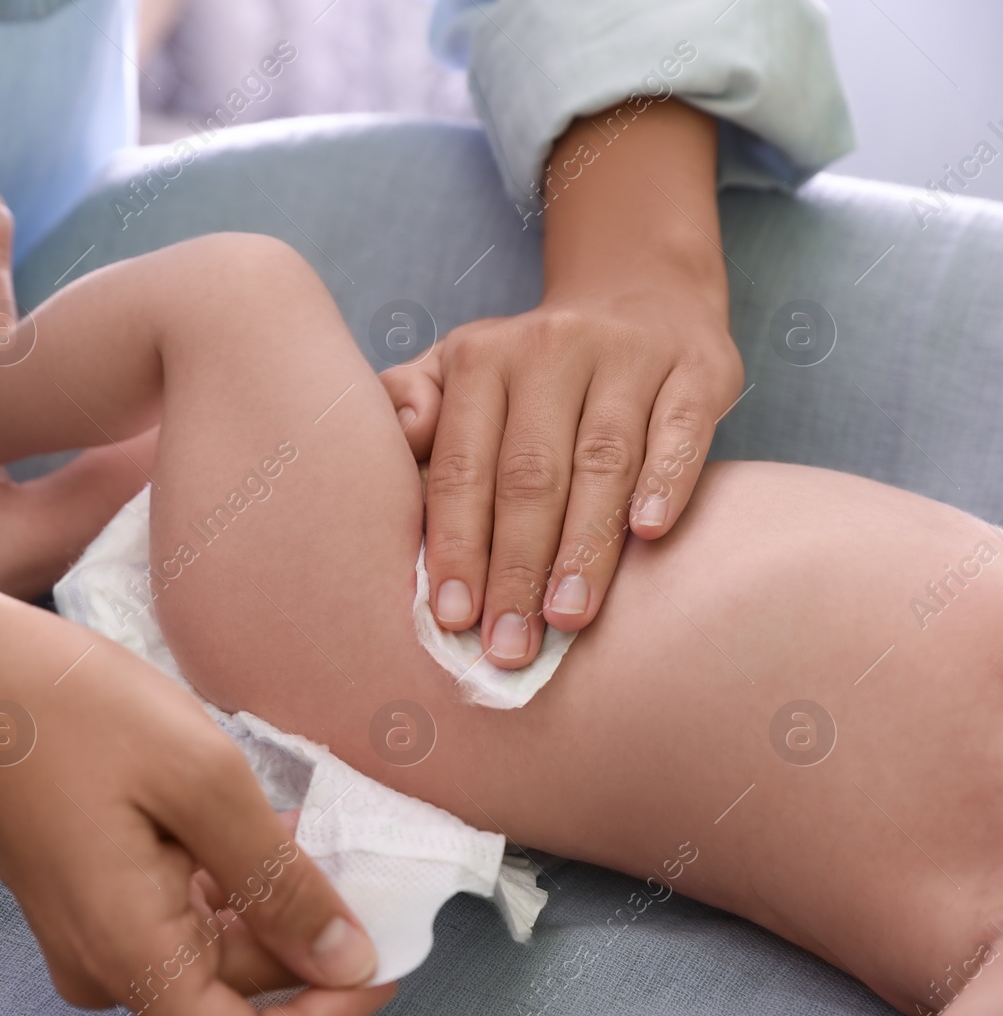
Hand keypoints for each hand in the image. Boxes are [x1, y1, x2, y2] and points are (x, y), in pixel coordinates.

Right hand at [0, 519, 392, 1015]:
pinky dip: (228, 880)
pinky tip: (252, 819)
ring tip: (306, 820)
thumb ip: (281, 882)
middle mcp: (106, 965)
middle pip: (235, 1000)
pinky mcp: (91, 899)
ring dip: (271, 901)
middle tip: (358, 854)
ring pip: (213, 953)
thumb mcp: (203, 781)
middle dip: (307, 939)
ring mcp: (93, 934)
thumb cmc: (73, 709)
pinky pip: (178, 916)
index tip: (376, 956)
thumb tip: (349, 961)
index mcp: (129, 953)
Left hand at [382, 285, 740, 661]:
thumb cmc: (530, 366)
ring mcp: (629, 357)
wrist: (639, 291)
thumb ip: (408, 401)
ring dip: (584, 548)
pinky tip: (649, 535)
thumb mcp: (457, 366)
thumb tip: (396, 434)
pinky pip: (681, 432)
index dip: (458, 544)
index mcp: (482, 359)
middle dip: (516, 568)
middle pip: (531, 474)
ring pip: (603, 463)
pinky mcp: (697, 371)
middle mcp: (552, 349)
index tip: (453, 618)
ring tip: (568, 619)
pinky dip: (665, 483)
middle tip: (510, 645)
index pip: (464, 465)